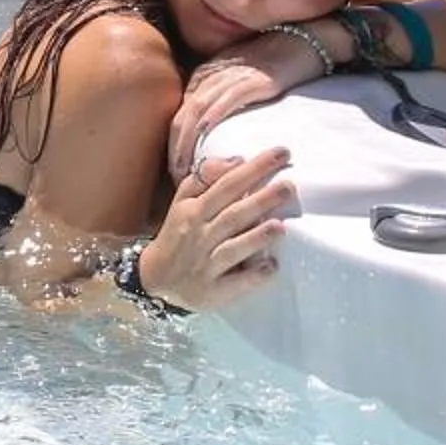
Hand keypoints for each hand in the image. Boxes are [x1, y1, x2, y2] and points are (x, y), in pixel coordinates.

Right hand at [136, 147, 295, 312]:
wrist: (156, 279)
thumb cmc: (177, 236)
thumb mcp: (182, 204)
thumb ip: (204, 180)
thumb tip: (236, 160)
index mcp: (193, 211)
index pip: (226, 185)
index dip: (253, 170)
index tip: (280, 154)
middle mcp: (200, 235)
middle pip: (232, 214)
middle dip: (260, 199)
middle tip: (289, 185)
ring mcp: (206, 264)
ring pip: (233, 248)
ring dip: (256, 237)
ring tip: (281, 225)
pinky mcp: (213, 290)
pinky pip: (236, 282)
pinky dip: (253, 276)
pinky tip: (272, 266)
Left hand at [167, 27, 329, 178]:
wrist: (300, 42)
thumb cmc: (269, 65)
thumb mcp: (236, 83)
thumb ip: (221, 102)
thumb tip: (212, 137)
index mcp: (203, 79)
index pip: (179, 116)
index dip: (172, 146)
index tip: (172, 172)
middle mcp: (210, 77)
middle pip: (182, 116)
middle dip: (175, 149)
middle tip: (173, 178)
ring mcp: (229, 77)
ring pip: (198, 110)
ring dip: (188, 141)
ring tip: (186, 169)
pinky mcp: (252, 79)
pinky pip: (226, 99)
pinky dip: (213, 117)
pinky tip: (205, 134)